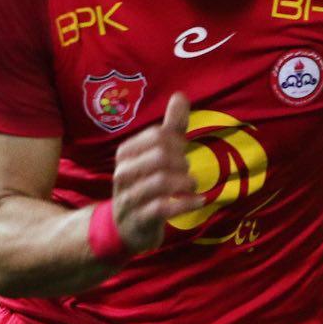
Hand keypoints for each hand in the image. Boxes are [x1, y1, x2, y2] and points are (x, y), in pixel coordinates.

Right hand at [110, 92, 202, 252]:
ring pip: (161, 182)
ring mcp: (130, 197)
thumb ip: (170, 127)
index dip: (176, 142)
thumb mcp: (155, 155)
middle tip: (187, 171)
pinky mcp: (140, 219)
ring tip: (192, 185)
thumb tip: (180, 95)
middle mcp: (123, 173)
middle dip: (181, 162)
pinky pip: (163, 208)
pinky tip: (199, 201)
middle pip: (160, 156)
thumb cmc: (145, 184)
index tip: (181, 152)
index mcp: (125, 153)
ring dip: (185, 182)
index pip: (157, 136)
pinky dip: (186, 203)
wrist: (127, 228)